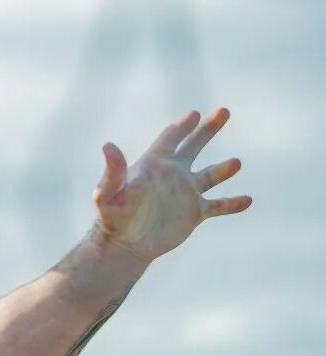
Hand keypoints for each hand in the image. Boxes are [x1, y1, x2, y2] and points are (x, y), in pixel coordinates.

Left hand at [93, 108, 251, 261]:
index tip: (194, 114)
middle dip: (208, 128)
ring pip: (210, 175)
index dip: (182, 126)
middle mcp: (172, 175)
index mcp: (154, 165)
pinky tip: (247, 200)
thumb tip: (108, 146)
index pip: (170, 138)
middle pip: (193, 146)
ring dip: (224, 169)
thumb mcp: (109, 192)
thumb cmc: (112, 218)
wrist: (124, 245)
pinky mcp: (193, 213)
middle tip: (224, 110)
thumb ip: (113, 171)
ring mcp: (184, 194)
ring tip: (236, 162)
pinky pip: (218, 205)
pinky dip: (232, 203)